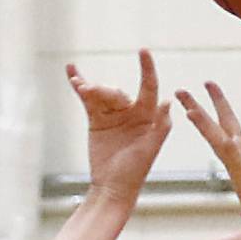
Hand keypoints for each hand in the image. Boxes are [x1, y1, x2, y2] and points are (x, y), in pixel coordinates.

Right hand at [67, 49, 171, 205]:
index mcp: (147, 116)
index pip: (149, 87)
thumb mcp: (149, 150)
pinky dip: (80, 85)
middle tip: (91, 92)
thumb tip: (168, 102)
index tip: (143, 51)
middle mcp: (131, 112)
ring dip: (89, 87)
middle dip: (105, 91)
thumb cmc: (135, 172)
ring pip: (101, 94)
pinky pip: (88, 99)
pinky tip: (71, 71)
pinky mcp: (96, 120)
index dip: (147, 68)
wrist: (112, 188)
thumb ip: (160, 127)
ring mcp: (112, 115)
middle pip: (117, 91)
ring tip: (80, 86)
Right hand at [177, 79, 240, 216]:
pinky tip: (207, 128)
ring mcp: (236, 166)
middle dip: (197, 108)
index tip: (208, 83)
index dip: (219, 103)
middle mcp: (235, 158)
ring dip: (200, 122)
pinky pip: (228, 154)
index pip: (228, 122)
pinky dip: (219, 140)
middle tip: (180, 90)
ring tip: (185, 105)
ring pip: (215, 138)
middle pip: (214, 127)